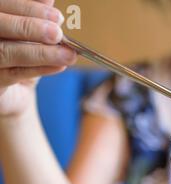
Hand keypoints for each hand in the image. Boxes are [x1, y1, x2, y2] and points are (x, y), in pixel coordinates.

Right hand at [0, 0, 76, 117]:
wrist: (14, 93)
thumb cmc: (20, 57)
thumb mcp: (30, 35)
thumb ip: (35, 16)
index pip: (3, 5)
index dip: (28, 8)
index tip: (57, 16)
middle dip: (30, 26)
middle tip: (58, 33)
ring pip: (7, 52)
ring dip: (41, 53)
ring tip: (68, 54)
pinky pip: (14, 74)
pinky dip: (39, 69)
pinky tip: (59, 66)